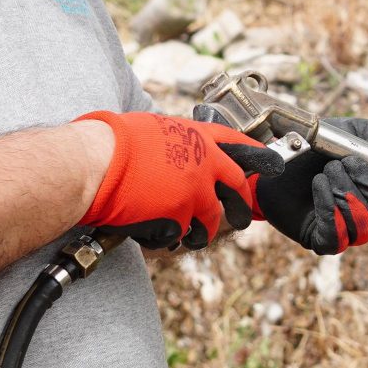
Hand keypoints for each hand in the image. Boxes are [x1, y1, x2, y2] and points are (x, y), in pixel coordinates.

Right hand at [76, 110, 261, 250]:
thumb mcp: (155, 129)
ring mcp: (194, 193)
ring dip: (197, 233)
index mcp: (198, 138)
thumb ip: (177, 143)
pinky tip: (149, 232)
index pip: (240, 146)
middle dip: (240, 208)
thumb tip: (178, 152)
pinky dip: (165, 238)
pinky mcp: (179, 217)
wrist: (95, 163)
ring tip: (183, 236)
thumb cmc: (113, 142)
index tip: (273, 164)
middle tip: (239, 219)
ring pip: (209, 222)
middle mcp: (205, 165)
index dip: (258, 157)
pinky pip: (178, 235)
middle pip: (238, 190)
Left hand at [228, 116, 367, 254]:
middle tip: (347, 162)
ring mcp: (348, 230)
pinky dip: (329, 207)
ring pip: (365, 227)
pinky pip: (337, 236)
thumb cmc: (321, 145)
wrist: (275, 155)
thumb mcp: (357, 132)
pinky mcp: (323, 240)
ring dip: (346, 193)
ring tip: (327, 170)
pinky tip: (319, 185)